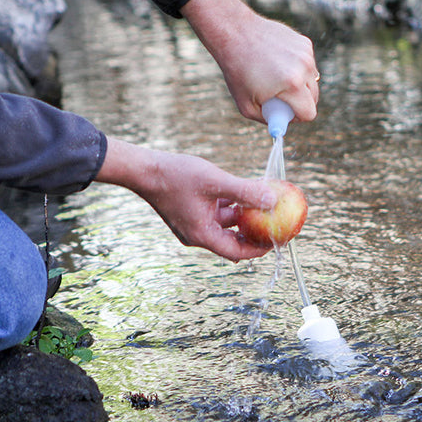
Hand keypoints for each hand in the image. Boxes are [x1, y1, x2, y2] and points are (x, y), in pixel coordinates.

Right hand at [96, 138, 276, 260]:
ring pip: (225, 224)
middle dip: (253, 232)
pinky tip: (241, 191)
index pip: (237, 252)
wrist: (144, 169)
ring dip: (242, 215)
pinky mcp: (191, 211)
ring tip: (261, 203)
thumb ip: (245, 191)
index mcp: (202, 235)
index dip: (258, 249)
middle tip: (273, 223)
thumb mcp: (215, 182)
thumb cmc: (176, 176)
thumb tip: (273, 200)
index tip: (276, 240)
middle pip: (232, 240)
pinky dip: (230, 205)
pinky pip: (216, 213)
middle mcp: (198, 233)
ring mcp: (193, 223)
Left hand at [181, 0, 318, 122]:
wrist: (235, 33)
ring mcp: (306, 54)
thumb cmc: (237, 72)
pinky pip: (307, 65)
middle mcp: (304, 68)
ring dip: (300, 85)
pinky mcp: (305, 43)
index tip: (285, 113)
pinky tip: (279, 63)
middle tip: (281, 99)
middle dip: (300, 103)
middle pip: (314, 98)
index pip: (309, 113)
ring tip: (277, 79)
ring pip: (312, 81)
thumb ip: (266, 119)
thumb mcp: (246, 106)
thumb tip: (280, 125)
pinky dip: (297, 69)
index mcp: (292, 85)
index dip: (297, 117)